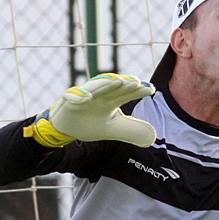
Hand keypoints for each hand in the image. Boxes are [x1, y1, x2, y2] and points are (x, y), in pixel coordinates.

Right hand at [24, 73, 156, 147]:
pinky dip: (78, 96)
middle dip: (125, 84)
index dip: (139, 91)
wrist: (66, 129)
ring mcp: (84, 97)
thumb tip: (152, 137)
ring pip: (96, 88)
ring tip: (118, 81)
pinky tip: (87, 98)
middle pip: (114, 88)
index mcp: (111, 101)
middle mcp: (100, 96)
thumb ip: (130, 130)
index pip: (127, 94)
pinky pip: (72, 96)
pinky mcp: (68, 102)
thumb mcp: (111, 130)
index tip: (151, 90)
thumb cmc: (90, 125)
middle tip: (137, 82)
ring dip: (106, 84)